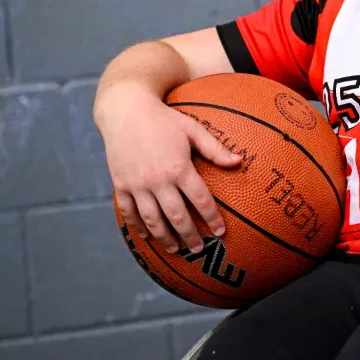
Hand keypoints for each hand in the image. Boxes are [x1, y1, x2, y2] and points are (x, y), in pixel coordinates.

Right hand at [98, 88, 242, 253]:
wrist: (125, 109)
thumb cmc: (164, 118)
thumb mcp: (192, 128)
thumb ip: (215, 148)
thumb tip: (239, 162)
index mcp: (178, 167)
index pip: (200, 200)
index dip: (212, 218)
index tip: (220, 232)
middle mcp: (157, 179)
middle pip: (176, 216)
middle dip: (190, 235)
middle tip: (200, 249)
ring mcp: (137, 184)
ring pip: (152, 220)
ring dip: (165, 238)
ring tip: (176, 249)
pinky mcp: (120, 185)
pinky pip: (129, 212)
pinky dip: (138, 227)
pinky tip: (148, 237)